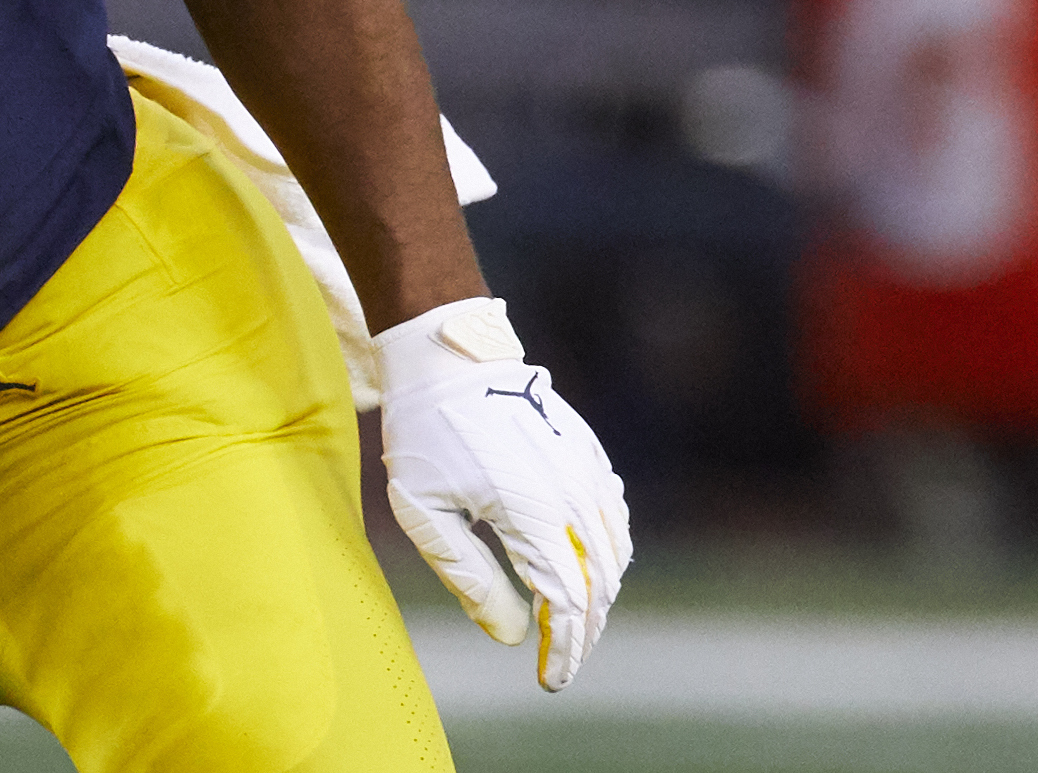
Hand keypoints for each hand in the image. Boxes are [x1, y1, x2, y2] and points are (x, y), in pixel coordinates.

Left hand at [377, 296, 631, 690]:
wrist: (448, 359)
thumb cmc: (424, 433)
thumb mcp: (423, 510)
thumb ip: (467, 576)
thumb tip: (510, 634)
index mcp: (531, 513)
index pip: (565, 602)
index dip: (563, 649)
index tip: (550, 680)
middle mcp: (572, 494)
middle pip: (598, 585)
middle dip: (582, 632)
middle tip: (557, 659)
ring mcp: (587, 470)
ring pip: (614, 553)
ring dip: (598, 595)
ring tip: (568, 622)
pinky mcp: (589, 452)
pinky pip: (613, 515)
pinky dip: (608, 552)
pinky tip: (587, 566)